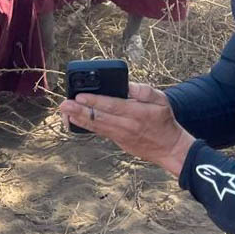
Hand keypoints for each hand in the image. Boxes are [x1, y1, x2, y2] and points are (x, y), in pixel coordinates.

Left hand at [59, 83, 196, 176]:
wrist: (170, 148)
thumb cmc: (164, 120)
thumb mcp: (160, 100)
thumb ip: (142, 91)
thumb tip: (125, 85)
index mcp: (137, 113)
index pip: (112, 106)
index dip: (94, 101)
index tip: (80, 96)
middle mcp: (127, 125)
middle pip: (99, 117)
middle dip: (79, 110)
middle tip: (64, 104)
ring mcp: (121, 135)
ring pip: (96, 126)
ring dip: (78, 118)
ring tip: (64, 111)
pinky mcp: (118, 141)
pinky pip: (99, 132)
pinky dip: (86, 126)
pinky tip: (74, 120)